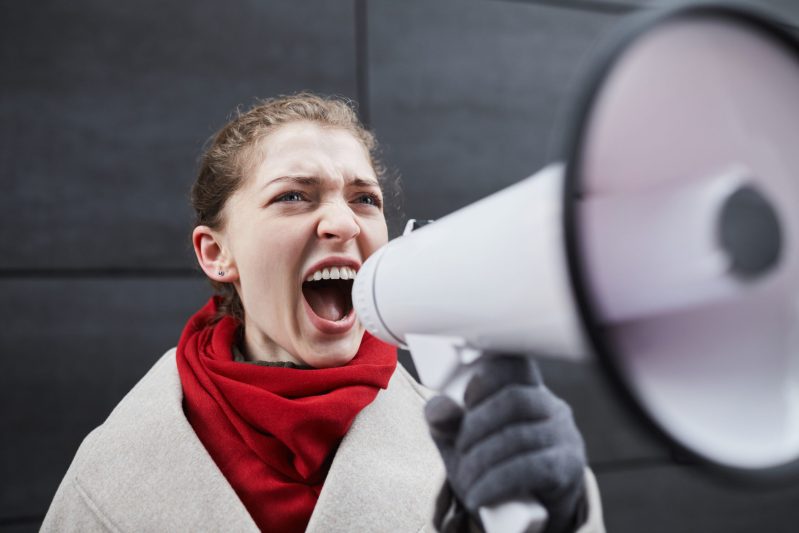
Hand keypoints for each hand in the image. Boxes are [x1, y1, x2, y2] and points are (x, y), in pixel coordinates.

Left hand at [425, 355, 586, 532]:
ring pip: (519, 437)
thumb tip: (440, 409)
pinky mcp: (567, 467)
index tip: (465, 399)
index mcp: (524, 388)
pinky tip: (479, 495)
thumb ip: (445, 419)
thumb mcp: (460, 437)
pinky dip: (496, 484)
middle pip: (514, 399)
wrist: (520, 509)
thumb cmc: (490, 461)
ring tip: (466, 479)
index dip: (487, 376)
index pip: (514, 363)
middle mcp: (549, 405)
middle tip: (460, 447)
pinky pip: (531, 469)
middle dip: (476, 425)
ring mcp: (563, 435)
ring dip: (482, 460)